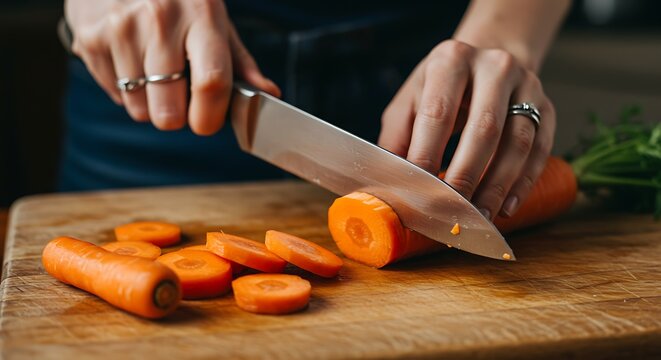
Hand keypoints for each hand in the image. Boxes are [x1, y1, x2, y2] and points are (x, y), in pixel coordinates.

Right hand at [65, 0, 279, 134]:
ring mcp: (121, 28)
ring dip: (150, 104)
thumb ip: (240, 63)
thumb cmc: (179, 2)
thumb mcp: (214, 21)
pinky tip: (131, 61)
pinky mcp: (91, 39)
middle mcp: (160, 19)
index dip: (210, 116)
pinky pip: (116, 96)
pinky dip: (126, 90)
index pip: (211, 81)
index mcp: (202, 14)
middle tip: (179, 98)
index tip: (206, 123)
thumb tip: (270, 94)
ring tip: (153, 72)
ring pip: (140, 110)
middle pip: (169, 109)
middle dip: (177, 117)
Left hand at [378, 40, 555, 219]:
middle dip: (466, 175)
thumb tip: (389, 183)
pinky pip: (541, 149)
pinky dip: (523, 182)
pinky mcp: (547, 107)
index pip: (438, 113)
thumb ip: (397, 137)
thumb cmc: (440, 89)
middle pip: (483, 129)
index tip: (418, 190)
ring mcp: (527, 85)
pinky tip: (507, 206)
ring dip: (498, 186)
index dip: (427, 154)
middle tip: (451, 209)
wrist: (486, 63)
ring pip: (518, 142)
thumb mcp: (410, 100)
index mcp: (451, 60)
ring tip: (479, 216)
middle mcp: (493, 66)